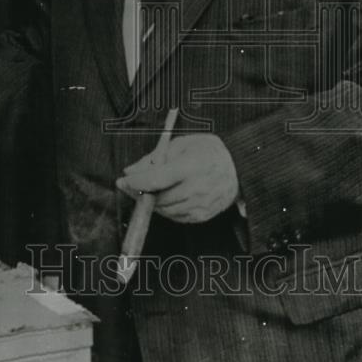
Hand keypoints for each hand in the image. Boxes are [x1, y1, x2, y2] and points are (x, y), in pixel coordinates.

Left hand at [116, 133, 239, 223]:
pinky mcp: (202, 216)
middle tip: (130, 185)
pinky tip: (165, 195)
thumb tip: (129, 171)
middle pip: (158, 198)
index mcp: (191, 166)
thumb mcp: (181, 144)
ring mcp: (201, 205)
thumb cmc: (208, 151)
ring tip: (149, 188)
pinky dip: (165, 208)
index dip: (136, 182)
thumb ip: (154, 157)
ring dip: (151, 202)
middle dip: (139, 193)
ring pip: (164, 210)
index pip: (157, 179)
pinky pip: (175, 217)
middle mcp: (197, 188)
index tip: (122, 181)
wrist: (239, 167)